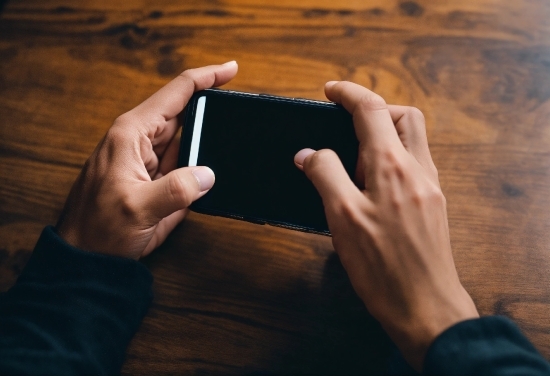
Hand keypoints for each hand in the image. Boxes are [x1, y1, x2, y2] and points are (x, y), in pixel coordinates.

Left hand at [56, 62, 238, 259]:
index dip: (206, 77)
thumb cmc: (99, 228)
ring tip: (229, 152)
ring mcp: (151, 159)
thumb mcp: (138, 209)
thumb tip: (209, 174)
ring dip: (208, 144)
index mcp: (133, 133)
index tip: (232, 69)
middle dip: (213, 114)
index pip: (176, 92)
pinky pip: (187, 163)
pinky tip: (212, 173)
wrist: (86, 256)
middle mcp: (142, 140)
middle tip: (240, 120)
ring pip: (190, 140)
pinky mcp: (157, 178)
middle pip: (187, 114)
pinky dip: (201, 165)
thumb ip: (176, 190)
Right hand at [294, 81, 478, 369]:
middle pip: (403, 115)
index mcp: (392, 166)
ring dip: (384, 134)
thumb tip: (309, 153)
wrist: (425, 307)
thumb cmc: (383, 268)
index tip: (330, 90)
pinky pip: (414, 163)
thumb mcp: (342, 219)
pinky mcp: (433, 203)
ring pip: (412, 138)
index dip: (348, 93)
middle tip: (345, 125)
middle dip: (374, 108)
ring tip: (354, 159)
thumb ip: (325, 176)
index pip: (371, 110)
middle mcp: (418, 169)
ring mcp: (430, 186)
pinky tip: (372, 183)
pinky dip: (392, 157)